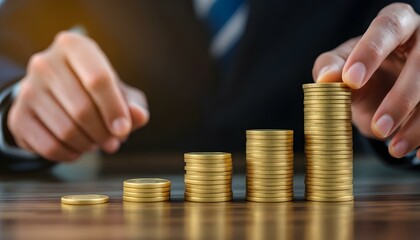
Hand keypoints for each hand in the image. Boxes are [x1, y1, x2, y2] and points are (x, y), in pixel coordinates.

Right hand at [7, 31, 148, 160]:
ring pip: (66, 130)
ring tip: (96, 142)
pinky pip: (49, 146)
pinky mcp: (18, 116)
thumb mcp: (120, 93)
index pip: (98, 79)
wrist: (57, 96)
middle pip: (82, 109)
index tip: (123, 130)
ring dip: (88, 145)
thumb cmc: (97, 92)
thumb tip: (139, 117)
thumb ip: (134, 104)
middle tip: (112, 142)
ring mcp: (27, 89)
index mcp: (74, 46)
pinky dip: (70, 154)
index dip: (115, 110)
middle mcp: (45, 63)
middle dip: (103, 133)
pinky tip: (78, 148)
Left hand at [312, 3, 418, 158]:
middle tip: (379, 127)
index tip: (351, 80)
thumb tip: (326, 78)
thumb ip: (330, 67)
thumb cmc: (359, 69)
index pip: (386, 27)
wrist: (382, 85)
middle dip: (402, 98)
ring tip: (395, 148)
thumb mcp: (341, 64)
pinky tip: (417, 153)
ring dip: (419, 125)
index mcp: (396, 23)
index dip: (370, 52)